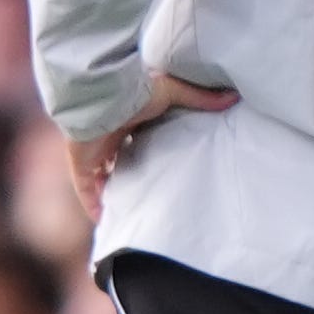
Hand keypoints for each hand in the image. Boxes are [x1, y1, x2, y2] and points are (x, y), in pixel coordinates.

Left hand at [66, 73, 238, 221]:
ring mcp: (93, 152)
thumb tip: (233, 98)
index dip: (146, 154)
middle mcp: (108, 138)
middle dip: (129, 177)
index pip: (136, 141)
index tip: (160, 169)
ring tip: (129, 215)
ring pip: (101, 178)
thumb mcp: (172, 92)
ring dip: (113, 194)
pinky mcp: (80, 164)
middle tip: (147, 197)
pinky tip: (105, 222)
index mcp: (127, 121)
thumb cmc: (136, 92)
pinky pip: (85, 190)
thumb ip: (200, 99)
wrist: (104, 96)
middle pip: (119, 162)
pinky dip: (93, 205)